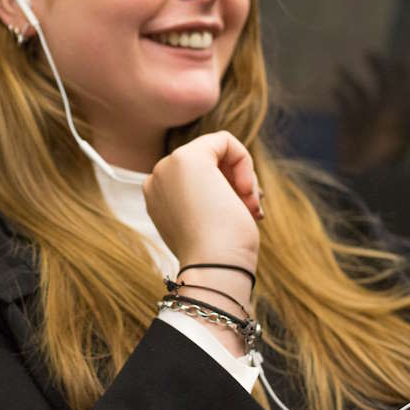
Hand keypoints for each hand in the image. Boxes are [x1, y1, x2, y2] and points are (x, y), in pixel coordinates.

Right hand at [143, 130, 262, 274]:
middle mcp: (157, 178)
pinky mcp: (187, 158)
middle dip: (236, 181)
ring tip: (252, 207)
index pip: (198, 176)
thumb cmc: (220, 253)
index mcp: (158, 196)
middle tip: (253, 210)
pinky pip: (223, 140)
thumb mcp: (209, 220)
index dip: (228, 188)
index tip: (245, 212)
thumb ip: (207, 198)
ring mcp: (168, 167)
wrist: (214, 268)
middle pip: (208, 161)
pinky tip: (248, 189)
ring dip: (240, 177)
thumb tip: (226, 188)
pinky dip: (244, 161)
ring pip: (216, 151)